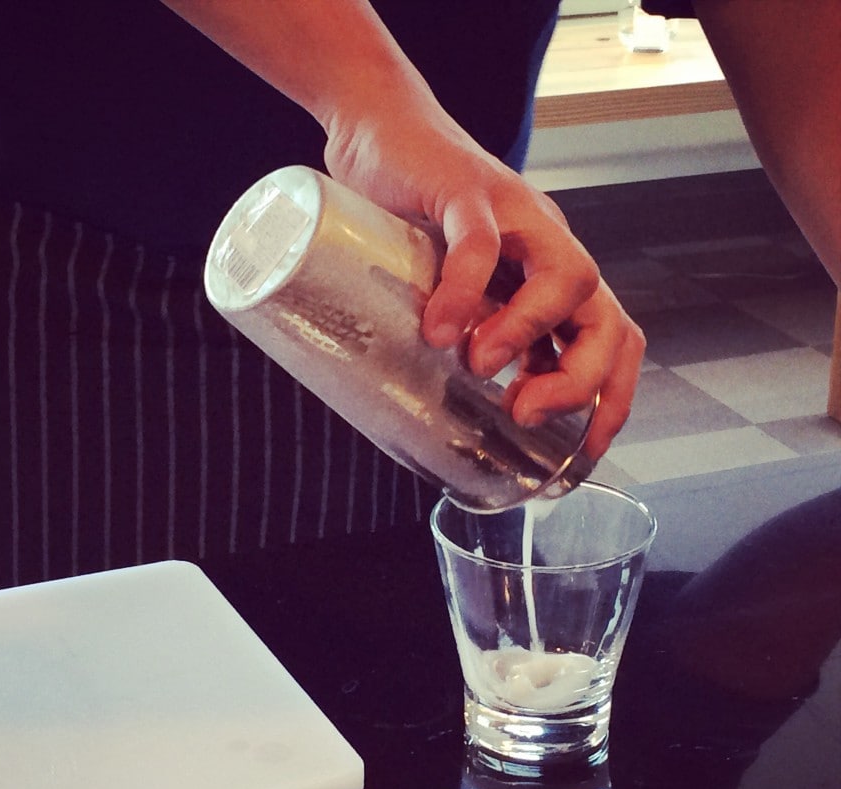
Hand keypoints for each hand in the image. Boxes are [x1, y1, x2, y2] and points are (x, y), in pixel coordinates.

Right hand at [323, 105, 644, 459]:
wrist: (378, 130)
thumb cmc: (408, 219)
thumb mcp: (442, 290)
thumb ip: (453, 337)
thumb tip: (435, 414)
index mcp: (549, 278)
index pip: (614, 343)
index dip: (612, 401)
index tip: (581, 454)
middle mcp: (548, 247)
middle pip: (607, 318)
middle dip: (578, 382)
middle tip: (523, 414)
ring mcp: (515, 214)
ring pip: (568, 276)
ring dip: (530, 336)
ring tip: (479, 365)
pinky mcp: (468, 188)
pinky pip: (483, 241)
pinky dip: (465, 291)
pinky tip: (436, 328)